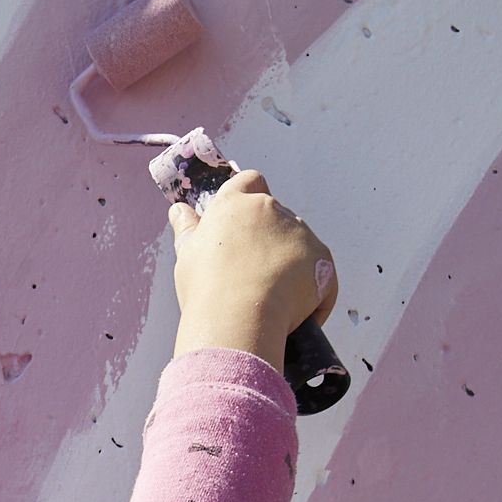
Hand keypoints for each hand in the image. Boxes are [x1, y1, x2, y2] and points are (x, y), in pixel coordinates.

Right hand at [168, 168, 335, 365]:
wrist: (237, 319)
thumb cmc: (207, 288)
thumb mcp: (187, 253)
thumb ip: (187, 228)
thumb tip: (179, 211)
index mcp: (235, 203)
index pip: (249, 182)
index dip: (250, 197)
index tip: (246, 220)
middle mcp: (269, 209)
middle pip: (276, 216)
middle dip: (269, 239)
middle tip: (253, 272)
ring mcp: (299, 231)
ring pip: (300, 242)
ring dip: (291, 262)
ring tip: (272, 296)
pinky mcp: (321, 256)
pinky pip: (321, 270)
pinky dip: (313, 288)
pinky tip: (295, 310)